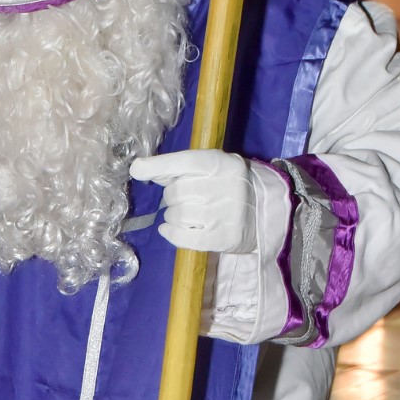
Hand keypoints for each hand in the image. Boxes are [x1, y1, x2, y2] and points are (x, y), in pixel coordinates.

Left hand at [130, 149, 257, 253]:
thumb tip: (141, 169)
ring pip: (177, 215)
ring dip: (172, 216)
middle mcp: (224, 187)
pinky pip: (184, 237)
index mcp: (220, 164)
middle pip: (175, 192)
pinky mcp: (223, 238)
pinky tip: (168, 230)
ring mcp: (224, 214)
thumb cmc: (226, 184)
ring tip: (184, 214)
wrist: (263, 209)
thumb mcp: (210, 166)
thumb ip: (178, 167)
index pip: (185, 162)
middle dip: (171, 197)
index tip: (137, 170)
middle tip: (183, 199)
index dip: (158, 166)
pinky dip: (171, 233)